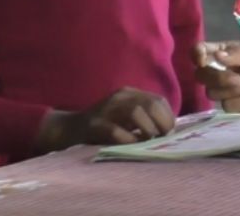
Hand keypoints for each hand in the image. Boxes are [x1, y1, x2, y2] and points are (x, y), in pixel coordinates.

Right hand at [35, 87, 175, 152]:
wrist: (70, 128)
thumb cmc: (103, 126)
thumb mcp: (126, 117)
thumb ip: (145, 118)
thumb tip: (169, 131)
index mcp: (129, 94)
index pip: (158, 100)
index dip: (168, 117)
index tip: (168, 133)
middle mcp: (119, 97)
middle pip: (150, 103)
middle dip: (162, 123)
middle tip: (161, 138)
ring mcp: (106, 109)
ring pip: (135, 112)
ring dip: (147, 129)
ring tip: (147, 141)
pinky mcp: (94, 124)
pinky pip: (115, 130)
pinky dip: (127, 139)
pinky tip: (131, 145)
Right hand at [192, 41, 239, 113]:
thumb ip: (239, 53)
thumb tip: (218, 56)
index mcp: (222, 52)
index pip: (199, 51)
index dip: (196, 54)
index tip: (203, 59)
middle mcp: (219, 70)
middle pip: (201, 75)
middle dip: (218, 78)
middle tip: (237, 78)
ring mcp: (224, 90)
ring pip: (212, 93)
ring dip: (234, 90)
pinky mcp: (233, 105)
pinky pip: (228, 106)